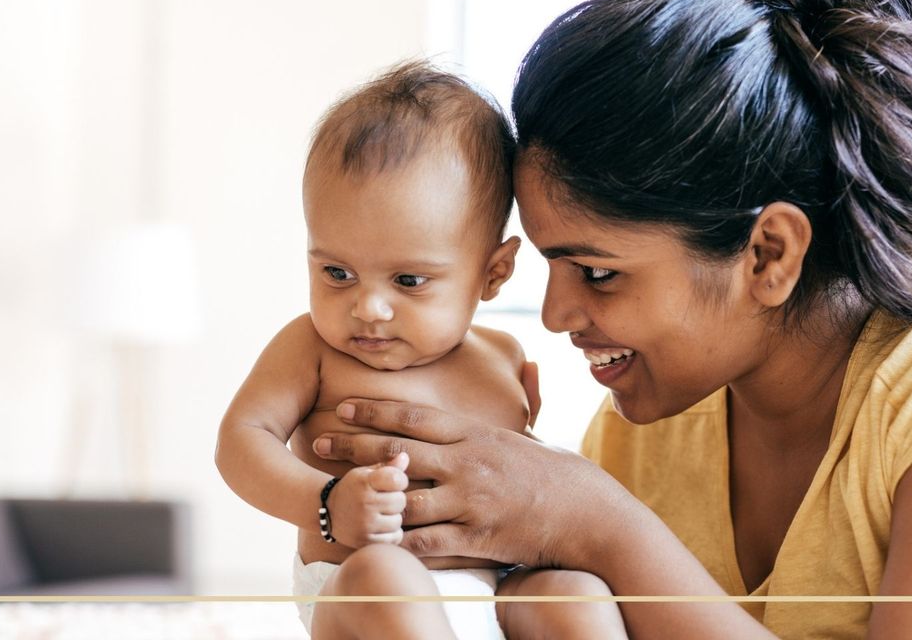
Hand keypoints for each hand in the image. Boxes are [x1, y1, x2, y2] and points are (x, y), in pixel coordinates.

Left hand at [312, 390, 633, 568]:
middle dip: (353, 444)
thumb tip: (524, 369)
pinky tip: (369, 540)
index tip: (345, 405)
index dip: (375, 410)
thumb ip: (508, 414)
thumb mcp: (528, 437)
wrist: (592, 516)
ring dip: (365, 495)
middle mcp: (468, 463)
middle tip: (319, 437)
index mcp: (477, 435)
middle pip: (398, 451)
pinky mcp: (476, 537)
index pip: (416, 417)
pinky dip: (395, 542)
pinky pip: (425, 542)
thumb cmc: (562, 478)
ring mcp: (470, 501)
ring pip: (403, 497)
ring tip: (332, 493)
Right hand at [324, 452, 409, 547]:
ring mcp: (364, 524)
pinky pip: (394, 538)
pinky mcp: (365, 541)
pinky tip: (379, 527)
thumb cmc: (353, 488)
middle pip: (400, 501)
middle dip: (395, 499)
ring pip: (398, 521)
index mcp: (365, 481)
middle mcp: (364, 502)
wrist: (327, 511)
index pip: (397, 479)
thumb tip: (405, 456)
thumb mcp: (366, 473)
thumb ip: (388, 466)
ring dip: (393, 518)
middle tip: (382, 500)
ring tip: (379, 513)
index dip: (400, 480)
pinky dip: (391, 534)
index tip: (392, 482)